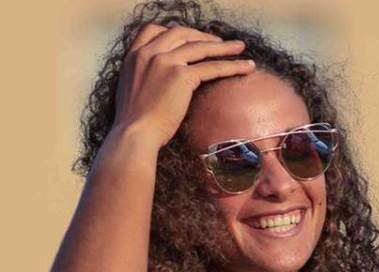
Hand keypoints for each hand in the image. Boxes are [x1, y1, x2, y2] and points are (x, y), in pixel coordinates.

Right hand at [111, 23, 255, 149]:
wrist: (134, 134)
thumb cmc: (134, 122)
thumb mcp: (132, 88)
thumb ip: (144, 76)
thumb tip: (158, 80)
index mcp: (133, 55)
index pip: (152, 30)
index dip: (174, 32)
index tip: (190, 37)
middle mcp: (148, 53)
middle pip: (180, 33)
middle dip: (202, 36)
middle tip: (219, 42)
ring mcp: (165, 62)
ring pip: (200, 47)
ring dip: (223, 46)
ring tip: (240, 48)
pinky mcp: (181, 75)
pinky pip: (212, 67)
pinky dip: (232, 66)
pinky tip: (246, 67)